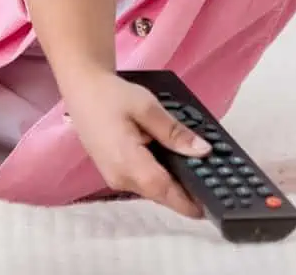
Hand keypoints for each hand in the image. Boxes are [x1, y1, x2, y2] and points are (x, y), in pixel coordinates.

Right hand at [58, 70, 211, 217]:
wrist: (82, 88)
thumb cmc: (111, 95)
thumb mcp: (147, 106)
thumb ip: (174, 132)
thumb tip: (202, 151)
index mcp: (126, 161)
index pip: (163, 190)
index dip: (188, 201)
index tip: (211, 206)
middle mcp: (119, 177)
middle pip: (160, 193)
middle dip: (186, 192)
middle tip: (213, 182)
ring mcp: (114, 177)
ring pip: (152, 190)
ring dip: (173, 185)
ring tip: (198, 171)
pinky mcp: (114, 173)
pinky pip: (143, 182)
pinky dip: (160, 178)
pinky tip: (174, 164)